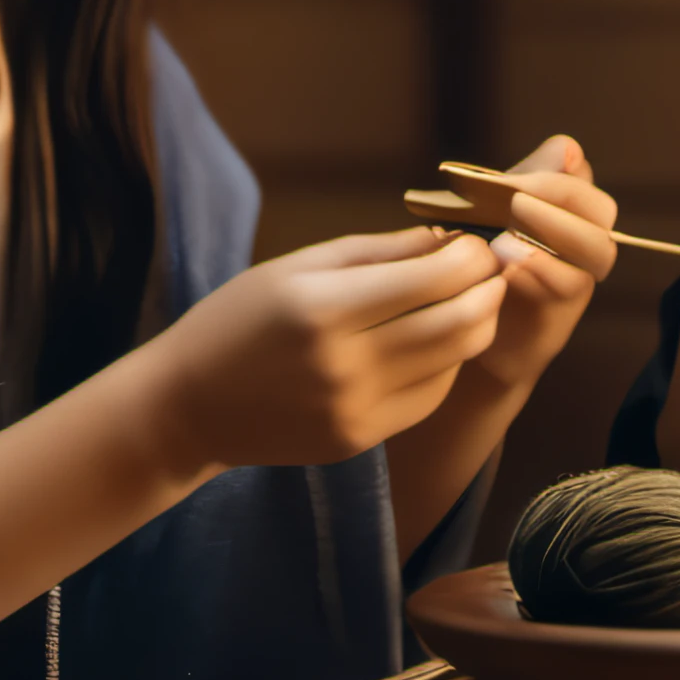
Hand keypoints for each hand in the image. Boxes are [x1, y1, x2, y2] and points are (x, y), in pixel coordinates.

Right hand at [146, 227, 506, 470]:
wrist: (190, 406)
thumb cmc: (239, 319)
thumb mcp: (298, 266)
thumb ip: (378, 251)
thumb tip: (448, 239)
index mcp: (324, 308)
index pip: (434, 279)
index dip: (471, 256)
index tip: (475, 242)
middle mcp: (344, 364)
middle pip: (459, 323)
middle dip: (489, 288)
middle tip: (489, 268)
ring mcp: (355, 409)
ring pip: (455, 361)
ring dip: (477, 324)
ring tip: (470, 299)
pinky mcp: (360, 439)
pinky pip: (430, 396)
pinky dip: (446, 362)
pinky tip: (435, 340)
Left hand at [465, 135, 618, 395]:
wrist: (465, 319)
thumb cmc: (481, 256)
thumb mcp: (491, 211)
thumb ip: (523, 180)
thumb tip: (569, 148)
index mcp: (567, 207)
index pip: (582, 180)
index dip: (556, 177)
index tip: (514, 182)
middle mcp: (585, 237)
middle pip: (601, 210)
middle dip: (559, 200)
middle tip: (515, 203)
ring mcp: (582, 275)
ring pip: (596, 249)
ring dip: (553, 237)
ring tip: (504, 242)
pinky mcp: (567, 311)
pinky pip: (570, 286)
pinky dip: (541, 273)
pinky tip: (506, 270)